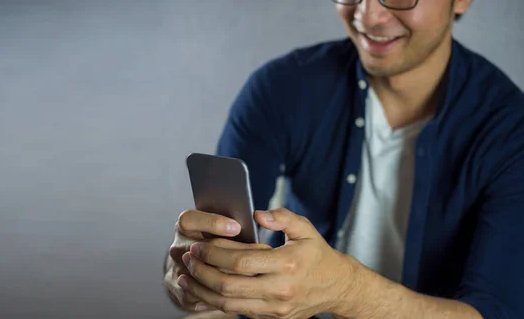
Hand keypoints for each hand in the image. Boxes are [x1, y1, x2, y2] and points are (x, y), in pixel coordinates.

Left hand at [178, 208, 353, 318]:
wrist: (337, 288)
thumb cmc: (318, 255)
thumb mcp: (306, 230)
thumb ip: (283, 217)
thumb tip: (257, 215)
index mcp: (288, 264)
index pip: (241, 261)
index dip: (215, 253)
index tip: (199, 245)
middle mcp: (280, 290)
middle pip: (229, 285)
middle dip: (203, 271)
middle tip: (188, 258)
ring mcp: (275, 308)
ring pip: (228, 304)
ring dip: (202, 290)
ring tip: (186, 276)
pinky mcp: (271, 318)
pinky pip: (236, 313)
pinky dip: (215, 303)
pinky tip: (202, 292)